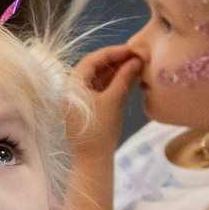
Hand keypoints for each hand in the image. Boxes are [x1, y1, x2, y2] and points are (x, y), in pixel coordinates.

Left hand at [70, 44, 142, 158]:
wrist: (92, 159)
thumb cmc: (100, 130)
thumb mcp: (113, 101)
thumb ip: (123, 79)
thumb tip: (136, 61)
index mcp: (71, 85)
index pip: (91, 60)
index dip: (112, 52)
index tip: (132, 50)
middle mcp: (72, 89)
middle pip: (94, 68)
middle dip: (115, 61)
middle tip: (137, 57)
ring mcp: (79, 99)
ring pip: (98, 79)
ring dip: (116, 72)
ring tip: (136, 66)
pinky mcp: (87, 107)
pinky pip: (100, 89)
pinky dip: (113, 83)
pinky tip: (129, 79)